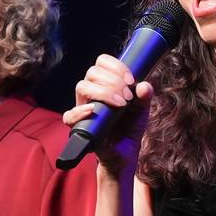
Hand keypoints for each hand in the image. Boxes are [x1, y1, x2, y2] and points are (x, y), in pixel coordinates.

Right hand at [61, 53, 152, 172]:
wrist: (125, 153)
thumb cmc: (130, 127)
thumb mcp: (142, 110)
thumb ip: (145, 97)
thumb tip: (144, 86)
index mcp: (105, 84)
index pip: (102, 63)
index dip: (116, 67)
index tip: (131, 80)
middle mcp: (92, 93)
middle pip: (92, 72)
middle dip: (113, 81)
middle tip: (128, 96)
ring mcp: (83, 108)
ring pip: (82, 87)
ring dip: (103, 92)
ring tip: (120, 104)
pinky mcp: (79, 126)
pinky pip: (70, 115)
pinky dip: (80, 111)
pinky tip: (94, 111)